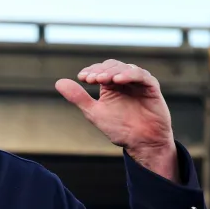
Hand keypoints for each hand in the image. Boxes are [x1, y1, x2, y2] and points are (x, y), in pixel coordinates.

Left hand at [55, 60, 176, 179]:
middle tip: (91, 79)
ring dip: (112, 71)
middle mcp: (125, 81)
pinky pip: (141, 76)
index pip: (100, 70)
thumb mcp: (94, 112)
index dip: (91, 71)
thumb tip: (58, 82)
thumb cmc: (120, 128)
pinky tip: (118, 80)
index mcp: (111, 85)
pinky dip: (129, 75)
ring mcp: (139, 82)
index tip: (82, 78)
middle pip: (112, 66)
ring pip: (126, 68)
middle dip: (100, 71)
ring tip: (101, 79)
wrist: (141, 143)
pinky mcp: (151, 87)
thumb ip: (79, 98)